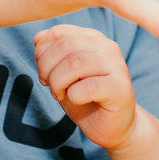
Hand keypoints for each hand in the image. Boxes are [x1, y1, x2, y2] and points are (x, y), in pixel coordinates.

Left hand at [34, 24, 136, 149]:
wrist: (111, 126)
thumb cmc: (84, 98)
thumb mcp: (60, 73)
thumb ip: (50, 53)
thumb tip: (38, 38)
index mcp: (93, 38)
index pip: (58, 32)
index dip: (42, 52)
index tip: (43, 72)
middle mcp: (107, 47)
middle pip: (64, 46)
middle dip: (46, 68)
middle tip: (48, 85)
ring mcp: (117, 66)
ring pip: (73, 64)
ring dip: (57, 82)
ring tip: (60, 94)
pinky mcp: (120, 88)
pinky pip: (86, 87)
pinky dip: (72, 96)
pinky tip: (76, 100)